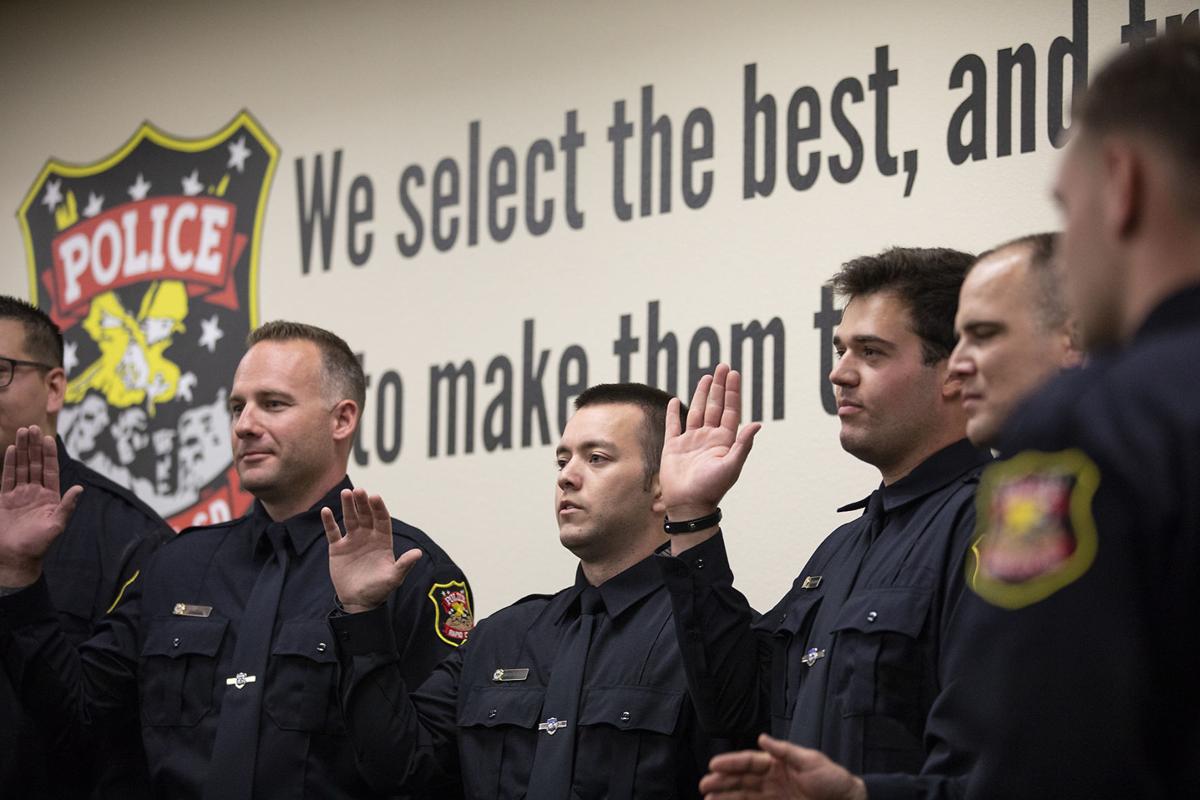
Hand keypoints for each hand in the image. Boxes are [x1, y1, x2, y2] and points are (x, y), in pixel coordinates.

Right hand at [0, 426, 81, 588]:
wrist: (15, 558)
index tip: (48, 437)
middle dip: (34, 446)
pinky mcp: (5, 499)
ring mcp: (19, 495)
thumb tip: (80, 488)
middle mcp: (35, 492)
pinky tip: (11, 449)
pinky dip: (9, 463)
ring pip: (21, 467)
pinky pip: (7, 477)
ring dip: (22, 450)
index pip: (50, 469)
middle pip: (35, 464)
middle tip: (32, 427)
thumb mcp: (56, 524)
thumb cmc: (38, 544)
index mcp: (50, 496)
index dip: (49, 454)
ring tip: (22, 432)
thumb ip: (67, 506)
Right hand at [323, 488, 421, 613]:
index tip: (375, 497)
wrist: (359, 601)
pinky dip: (329, 522)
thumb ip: (404, 564)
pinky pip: (333, 532)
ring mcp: (352, 541)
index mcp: (383, 540)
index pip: (382, 519)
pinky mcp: (338, 548)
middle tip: (359, 490)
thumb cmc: (380, 589)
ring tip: (345, 493)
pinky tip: (325, 511)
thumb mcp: (394, 577)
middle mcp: (368, 536)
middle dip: (362, 503)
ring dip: (348, 506)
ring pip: (350, 519)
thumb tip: (418, 553)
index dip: (379, 508)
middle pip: (366, 515)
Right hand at [660, 363, 760, 548]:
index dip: (732, 392)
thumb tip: (757, 424)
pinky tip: (675, 401)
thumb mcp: (731, 466)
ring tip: (706, 377)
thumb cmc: (711, 489)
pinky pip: (673, 426)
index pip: (729, 410)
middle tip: (722, 366)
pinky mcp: (673, 447)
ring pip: (696, 411)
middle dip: (718, 386)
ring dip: (700, 394)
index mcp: (723, 441)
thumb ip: (743, 444)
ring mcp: (691, 441)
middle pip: (714, 406)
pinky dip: (673, 413)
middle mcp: (708, 437)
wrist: (688, 505)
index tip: (733, 374)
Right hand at [700, 734, 867, 799]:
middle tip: (704, 785)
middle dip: (722, 781)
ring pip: (744, 795)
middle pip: (742, 780)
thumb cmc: (833, 779)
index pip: (750, 762)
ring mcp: (773, 797)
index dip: (732, 763)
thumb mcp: (810, 761)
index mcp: (778, 764)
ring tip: (708, 799)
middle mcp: (772, 780)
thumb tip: (761, 738)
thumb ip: (784, 751)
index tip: (714, 765)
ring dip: (726, 796)